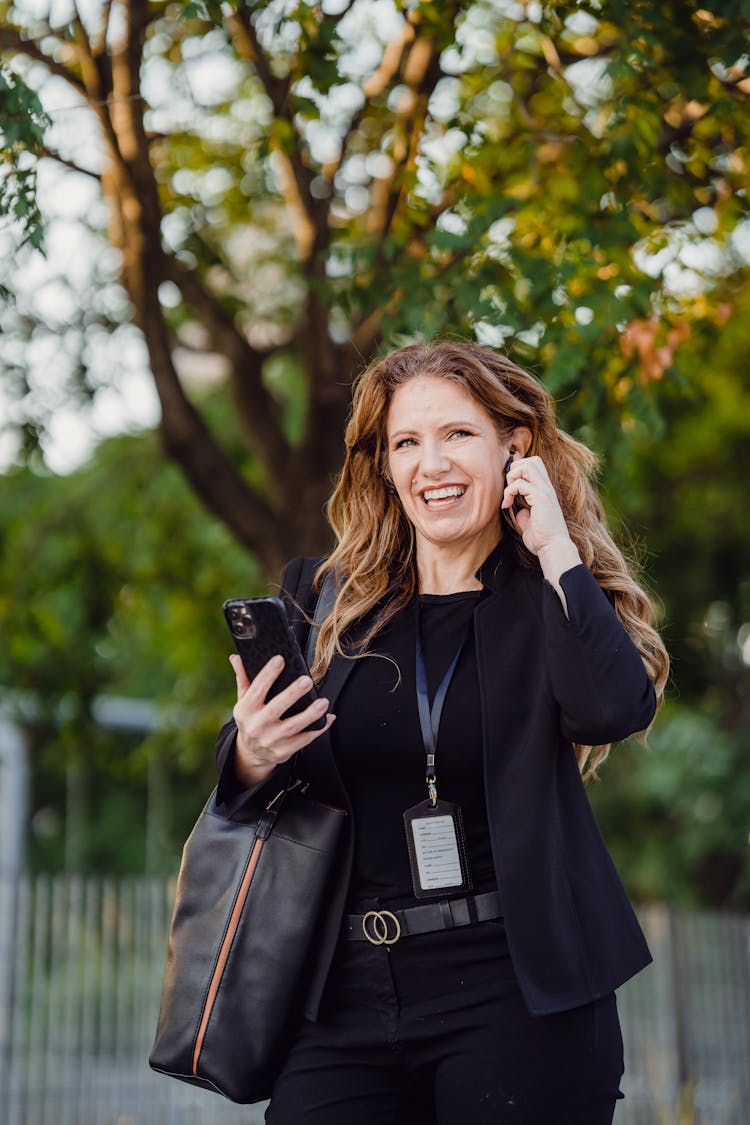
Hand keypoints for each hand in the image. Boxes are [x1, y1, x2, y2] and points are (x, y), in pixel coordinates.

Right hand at [230, 653, 334, 787]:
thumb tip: (236, 657)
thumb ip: (243, 679)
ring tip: (323, 702)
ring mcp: (270, 740)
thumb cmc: (251, 719)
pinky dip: (318, 729)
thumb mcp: (243, 700)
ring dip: (310, 714)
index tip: (280, 659)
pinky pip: (304, 740)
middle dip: (292, 694)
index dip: (268, 674)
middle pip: (276, 708)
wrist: (251, 753)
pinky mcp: (283, 751)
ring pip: (293, 726)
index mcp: (245, 710)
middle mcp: (256, 726)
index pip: (256, 689)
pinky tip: (328, 717)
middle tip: (307, 680)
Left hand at [502, 455, 580, 597]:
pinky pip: (520, 484)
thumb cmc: (543, 539)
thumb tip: (520, 512)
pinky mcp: (540, 498)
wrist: (553, 548)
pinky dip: (509, 492)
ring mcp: (544, 491)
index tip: (510, 489)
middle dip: (515, 469)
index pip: (534, 466)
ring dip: (512, 477)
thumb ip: (526, 514)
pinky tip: (507, 505)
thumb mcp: (531, 524)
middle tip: (509, 488)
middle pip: (532, 460)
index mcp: (545, 491)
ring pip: (527, 465)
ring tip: (508, 494)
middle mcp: (546, 488)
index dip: (519, 471)